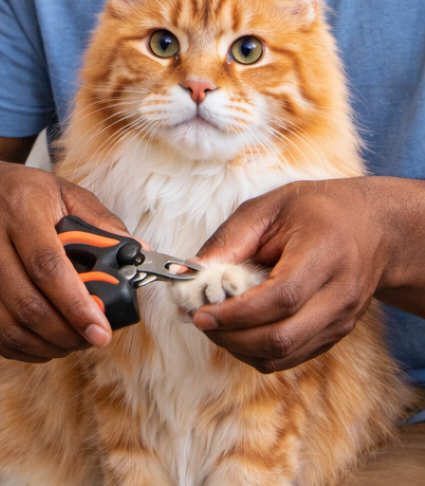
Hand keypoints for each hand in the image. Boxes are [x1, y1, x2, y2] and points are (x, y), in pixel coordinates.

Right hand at [0, 160, 127, 361]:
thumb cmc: (20, 194)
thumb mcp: (63, 191)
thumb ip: (101, 222)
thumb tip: (139, 252)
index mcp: (16, 207)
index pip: (46, 266)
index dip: (76, 305)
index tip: (102, 329)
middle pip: (27, 304)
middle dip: (67, 333)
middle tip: (94, 338)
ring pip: (9, 328)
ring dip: (49, 346)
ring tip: (74, 341)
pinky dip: (26, 350)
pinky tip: (48, 341)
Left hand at [188, 179, 388, 372]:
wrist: (370, 228)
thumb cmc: (316, 211)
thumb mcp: (268, 208)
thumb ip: (229, 239)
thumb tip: (192, 270)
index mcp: (325, 254)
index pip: (282, 298)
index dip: (237, 313)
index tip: (201, 312)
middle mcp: (340, 295)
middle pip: (283, 337)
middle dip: (232, 336)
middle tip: (199, 319)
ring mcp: (341, 320)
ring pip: (285, 355)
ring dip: (240, 348)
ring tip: (212, 325)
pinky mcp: (335, 335)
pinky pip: (292, 356)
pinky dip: (257, 351)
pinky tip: (235, 331)